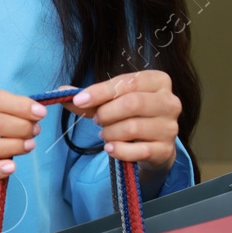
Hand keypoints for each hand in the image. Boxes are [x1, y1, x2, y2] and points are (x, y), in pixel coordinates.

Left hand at [61, 70, 180, 176]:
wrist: (152, 146)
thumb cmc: (131, 116)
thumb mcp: (110, 103)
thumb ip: (88, 98)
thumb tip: (61, 91)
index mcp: (158, 81)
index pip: (128, 82)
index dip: (100, 92)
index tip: (79, 100)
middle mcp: (170, 102)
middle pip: (132, 103)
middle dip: (106, 113)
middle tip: (97, 120)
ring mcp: (170, 127)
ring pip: (132, 128)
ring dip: (110, 133)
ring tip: (105, 134)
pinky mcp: (165, 150)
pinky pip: (137, 151)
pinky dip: (118, 150)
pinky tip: (110, 148)